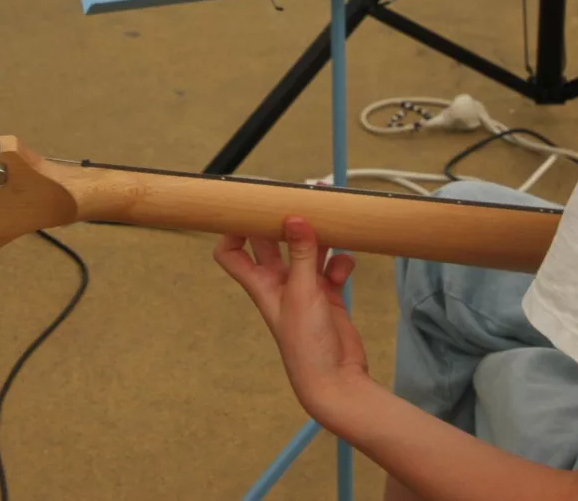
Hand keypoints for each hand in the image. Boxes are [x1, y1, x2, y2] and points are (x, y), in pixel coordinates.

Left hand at [214, 218, 369, 419]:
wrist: (335, 381)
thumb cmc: (307, 346)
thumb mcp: (302, 293)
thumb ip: (300, 254)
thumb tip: (295, 217)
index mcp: (261, 284)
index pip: (232, 253)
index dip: (233, 230)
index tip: (247, 207)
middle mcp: (279, 284)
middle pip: (272, 242)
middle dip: (284, 220)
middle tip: (299, 195)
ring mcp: (305, 289)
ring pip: (306, 250)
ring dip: (318, 236)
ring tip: (331, 217)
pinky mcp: (328, 295)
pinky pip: (332, 267)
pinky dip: (339, 262)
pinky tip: (345, 266)